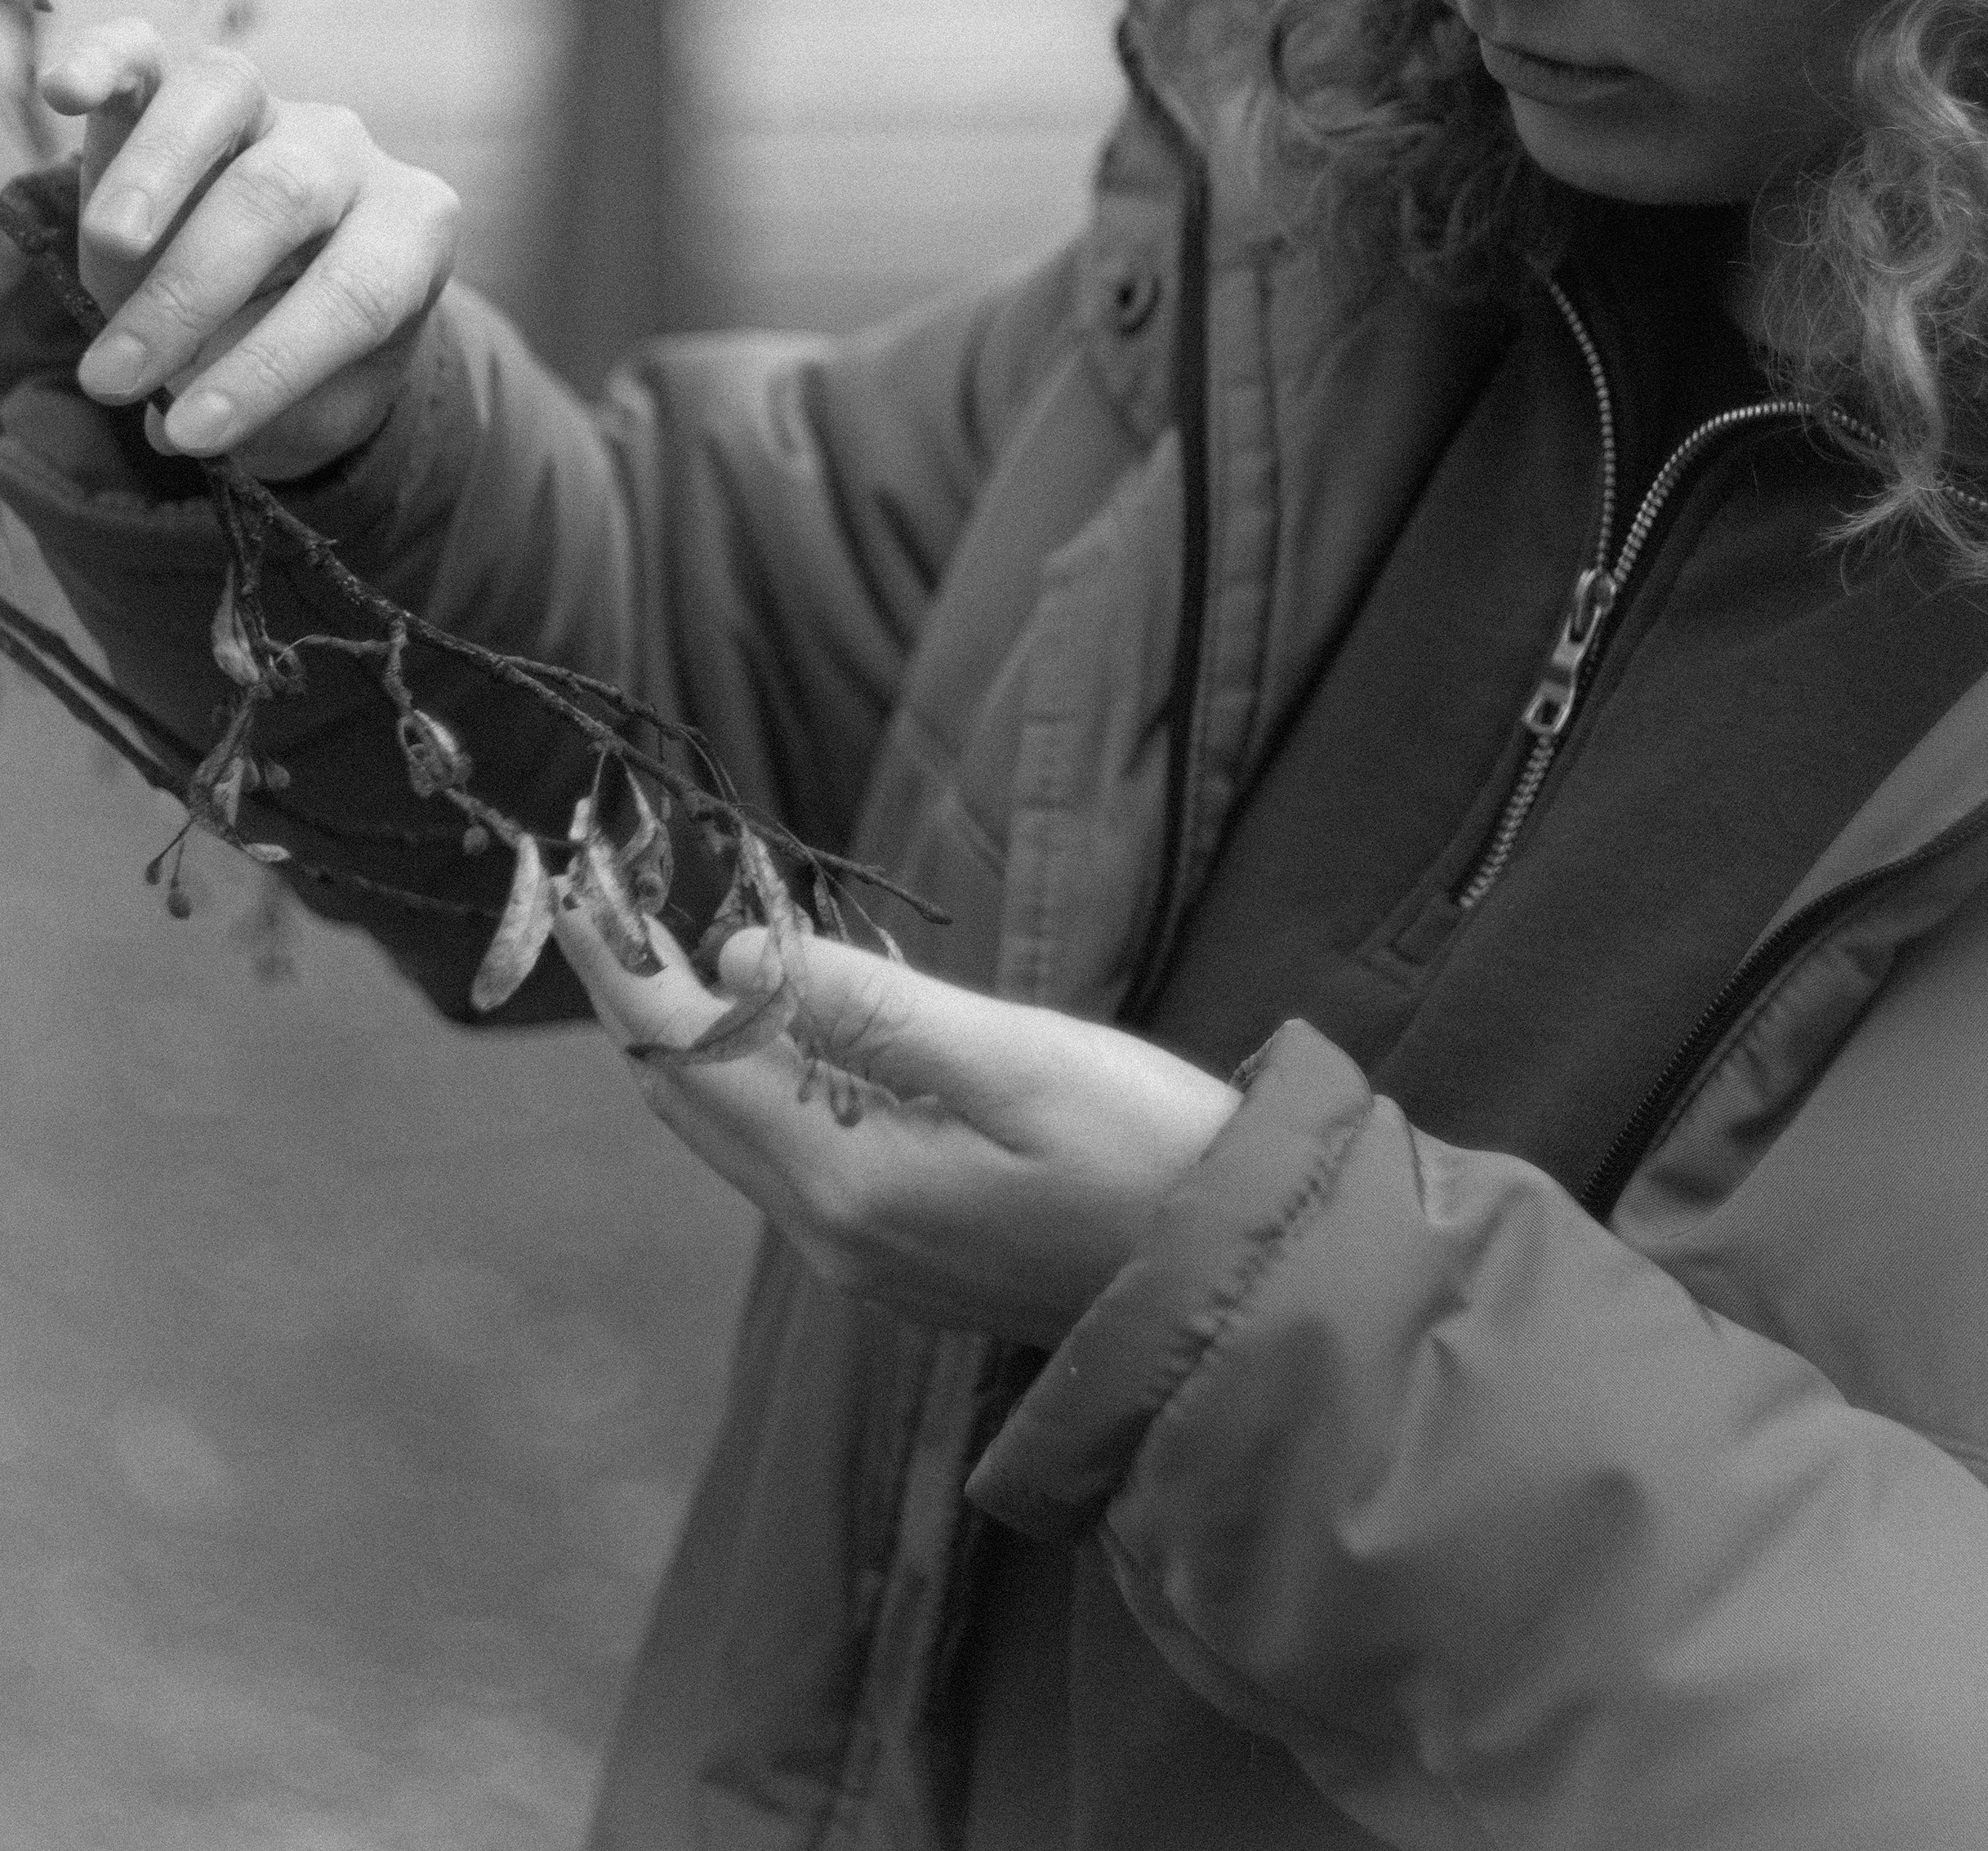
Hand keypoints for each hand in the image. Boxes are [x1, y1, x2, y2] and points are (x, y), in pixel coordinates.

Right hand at [32, 18, 459, 479]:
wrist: (290, 290)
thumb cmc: (309, 354)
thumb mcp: (316, 404)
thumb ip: (267, 410)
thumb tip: (173, 417)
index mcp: (411, 231)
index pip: (354, 295)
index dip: (270, 368)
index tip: (193, 434)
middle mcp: (348, 152)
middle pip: (280, 195)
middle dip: (190, 294)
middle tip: (113, 378)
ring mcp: (269, 105)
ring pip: (222, 98)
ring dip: (155, 176)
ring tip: (104, 247)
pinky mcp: (185, 83)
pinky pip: (148, 51)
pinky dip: (106, 59)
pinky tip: (63, 94)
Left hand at [551, 901, 1241, 1347]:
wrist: (1229, 1287)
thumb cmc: (1146, 1156)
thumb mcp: (1018, 1061)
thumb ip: (870, 1009)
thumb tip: (737, 955)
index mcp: (847, 1182)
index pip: (690, 1056)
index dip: (626, 966)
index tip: (575, 884)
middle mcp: (831, 1230)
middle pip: (690, 1097)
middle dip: (640, 992)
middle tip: (604, 887)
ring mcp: (861, 1250)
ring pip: (733, 1125)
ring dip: (693, 1030)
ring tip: (660, 932)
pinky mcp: (898, 1248)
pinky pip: (787, 1146)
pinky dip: (755, 1071)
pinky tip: (771, 1013)